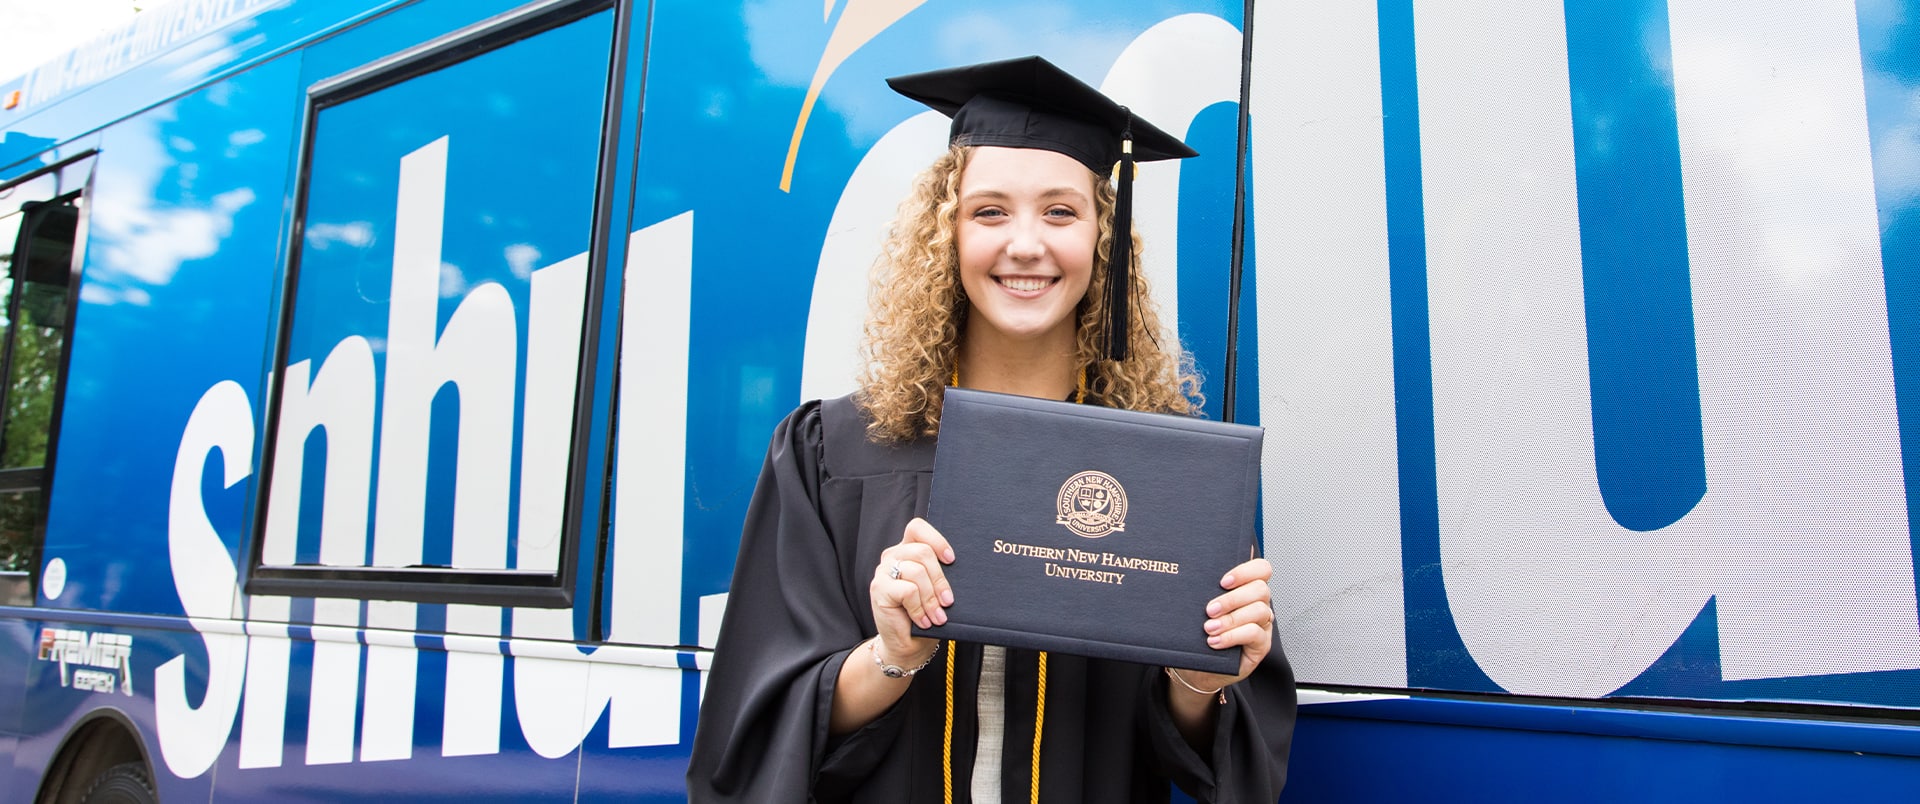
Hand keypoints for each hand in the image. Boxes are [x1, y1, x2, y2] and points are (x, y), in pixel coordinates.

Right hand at [867, 517, 954, 671]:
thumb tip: (965, 566)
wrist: (907, 644)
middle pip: (922, 552)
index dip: (936, 539)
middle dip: (940, 579)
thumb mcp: (936, 590)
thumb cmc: (926, 615)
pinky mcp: (879, 588)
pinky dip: (919, 608)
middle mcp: (893, 556)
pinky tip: (922, 620)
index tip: (951, 560)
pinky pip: (908, 591)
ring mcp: (883, 571)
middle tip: (948, 601)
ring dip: (931, 599)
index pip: (917, 527)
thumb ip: (941, 574)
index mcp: (907, 550)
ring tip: (937, 616)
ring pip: (917, 572)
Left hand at [1179, 556, 1273, 691]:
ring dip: (1231, 618)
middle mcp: (1258, 604)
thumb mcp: (1201, 610)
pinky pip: (1254, 633)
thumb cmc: (1201, 635)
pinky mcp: (1261, 644)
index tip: (1223, 581)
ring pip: (1259, 610)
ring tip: (1210, 628)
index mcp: (1247, 589)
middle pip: (1260, 589)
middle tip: (1210, 609)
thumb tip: (1189, 578)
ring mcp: (1262, 624)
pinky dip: (1232, 636)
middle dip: (1232, 598)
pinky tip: (1215, 641)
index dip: (1245, 571)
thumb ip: (1204, 593)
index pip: (1261, 569)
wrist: (1200, 666)